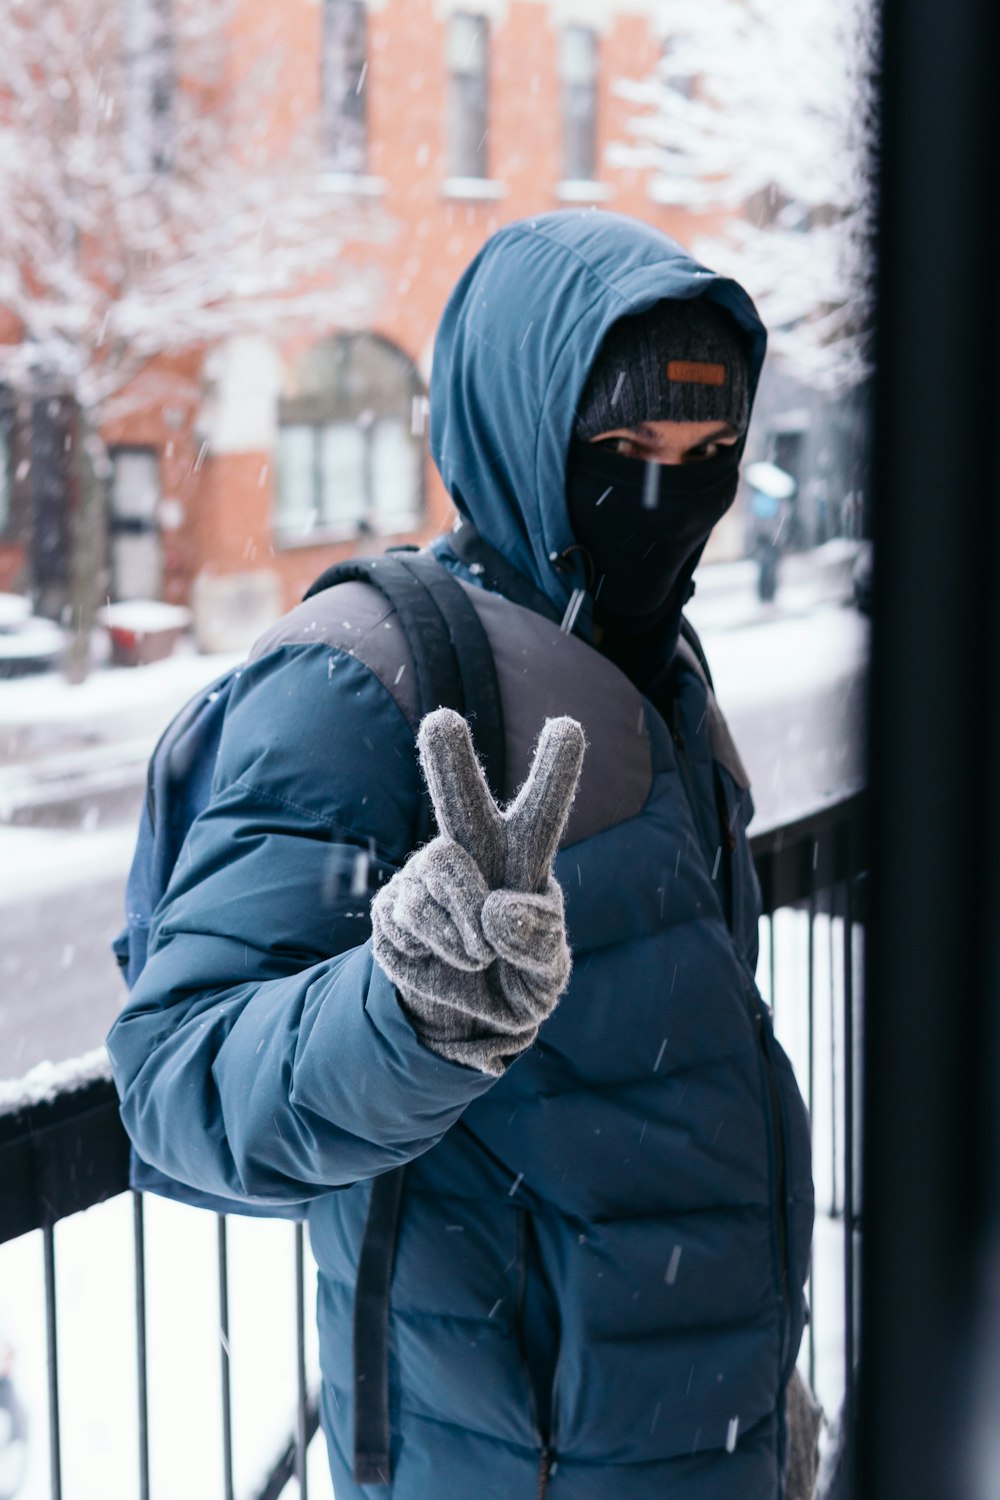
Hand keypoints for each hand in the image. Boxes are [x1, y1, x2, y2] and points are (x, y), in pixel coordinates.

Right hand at [370, 709, 584, 1074]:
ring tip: (479, 954)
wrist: (461, 1017)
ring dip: (467, 925)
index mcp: (523, 860)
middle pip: (461, 799)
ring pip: (442, 870)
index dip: (555, 772)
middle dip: (450, 761)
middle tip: (440, 721)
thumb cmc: (516, 981)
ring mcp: (426, 874)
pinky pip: (415, 914)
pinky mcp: (392, 904)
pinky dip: (442, 946)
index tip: (567, 725)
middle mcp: (472, 852)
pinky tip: (447, 956)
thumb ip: (539, 944)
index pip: (542, 812)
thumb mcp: (546, 979)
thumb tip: (496, 909)